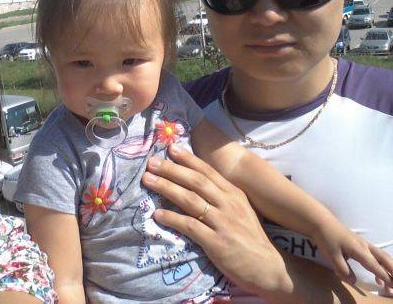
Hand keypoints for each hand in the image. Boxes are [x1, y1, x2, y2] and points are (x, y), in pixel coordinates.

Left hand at [141, 143, 289, 297]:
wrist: (269, 268)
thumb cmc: (250, 238)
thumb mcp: (241, 210)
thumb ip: (222, 196)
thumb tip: (196, 182)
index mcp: (234, 194)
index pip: (208, 171)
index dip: (189, 159)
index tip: (171, 148)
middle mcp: (229, 204)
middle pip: (196, 181)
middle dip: (172, 169)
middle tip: (152, 162)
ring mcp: (223, 223)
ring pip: (190, 200)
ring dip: (167, 188)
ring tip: (148, 180)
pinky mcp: (217, 243)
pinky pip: (191, 226)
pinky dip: (173, 218)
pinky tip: (158, 215)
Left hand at [313, 221, 392, 287]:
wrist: (321, 222)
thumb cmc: (326, 238)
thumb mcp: (331, 255)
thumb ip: (342, 269)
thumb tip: (354, 282)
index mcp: (359, 250)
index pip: (375, 265)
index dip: (384, 276)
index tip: (392, 287)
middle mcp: (365, 247)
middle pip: (385, 259)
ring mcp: (364, 244)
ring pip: (383, 257)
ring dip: (390, 268)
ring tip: (392, 283)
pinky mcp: (361, 244)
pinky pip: (376, 255)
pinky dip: (382, 265)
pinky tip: (379, 278)